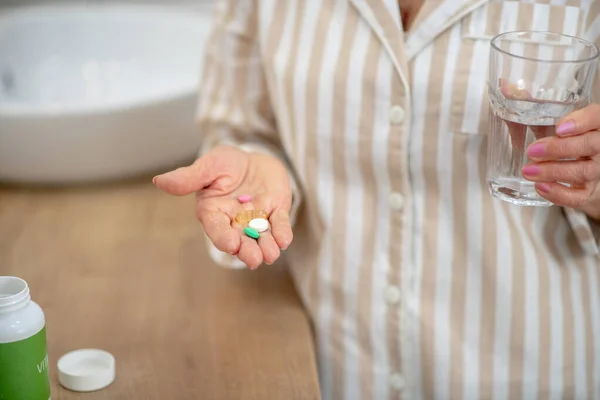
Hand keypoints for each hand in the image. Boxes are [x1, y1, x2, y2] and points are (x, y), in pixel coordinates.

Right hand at [153, 145, 293, 268]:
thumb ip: (188, 177)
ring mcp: (257, 219)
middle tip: (254, 259)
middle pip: (240, 239)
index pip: (216, 228)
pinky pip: (279, 224)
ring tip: (270, 255)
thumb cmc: (225, 163)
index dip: (223, 237)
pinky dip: (282, 233)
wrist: (253, 158)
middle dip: (247, 250)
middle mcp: (235, 221)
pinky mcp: (276, 212)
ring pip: (261, 237)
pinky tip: (284, 240)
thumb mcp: (208, 165)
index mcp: (214, 212)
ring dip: (266, 247)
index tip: (230, 244)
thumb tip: (158, 180)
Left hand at [522, 104, 599, 216]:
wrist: (578, 163)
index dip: (582, 121)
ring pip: (584, 171)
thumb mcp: (550, 118)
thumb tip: (505, 86)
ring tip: (527, 171)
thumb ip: (530, 103)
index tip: (559, 127)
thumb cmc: (563, 136)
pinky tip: (540, 188)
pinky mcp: (590, 192)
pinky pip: (580, 196)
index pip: (598, 117)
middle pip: (591, 145)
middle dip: (560, 149)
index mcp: (596, 122)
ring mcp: (598, 170)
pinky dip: (560, 194)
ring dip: (554, 172)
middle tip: (531, 151)